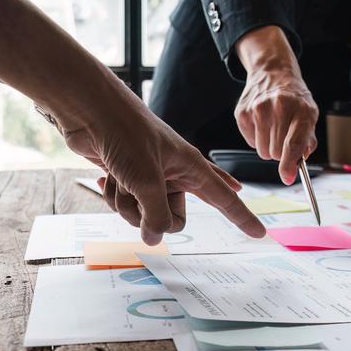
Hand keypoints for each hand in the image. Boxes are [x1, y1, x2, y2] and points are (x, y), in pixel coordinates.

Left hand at [56, 76, 264, 244]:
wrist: (91, 111)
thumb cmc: (126, 135)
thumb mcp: (146, 181)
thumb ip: (155, 217)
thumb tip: (154, 238)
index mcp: (192, 169)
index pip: (225, 199)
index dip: (242, 217)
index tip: (260, 233)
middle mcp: (175, 175)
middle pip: (172, 219)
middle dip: (150, 214)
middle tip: (139, 192)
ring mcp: (151, 177)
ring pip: (144, 215)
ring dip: (125, 202)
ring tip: (118, 177)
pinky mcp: (129, 177)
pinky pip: (126, 204)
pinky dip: (114, 195)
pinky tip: (107, 177)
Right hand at [234, 26, 318, 184]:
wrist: (273, 72)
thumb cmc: (294, 98)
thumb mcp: (309, 115)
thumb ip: (307, 142)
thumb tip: (296, 165)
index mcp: (301, 110)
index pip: (293, 144)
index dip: (289, 164)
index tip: (286, 177)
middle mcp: (279, 107)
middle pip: (276, 152)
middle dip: (281, 153)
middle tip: (284, 139)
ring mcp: (258, 109)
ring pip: (262, 151)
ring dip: (268, 147)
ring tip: (273, 129)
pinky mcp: (242, 113)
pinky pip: (250, 143)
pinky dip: (257, 138)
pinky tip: (262, 123)